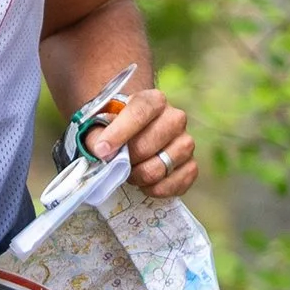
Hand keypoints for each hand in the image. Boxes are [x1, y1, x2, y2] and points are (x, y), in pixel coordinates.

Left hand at [89, 82, 196, 199]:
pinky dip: (157, 189)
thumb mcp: (101, 124)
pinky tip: (145, 185)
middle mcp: (175, 118)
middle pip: (147, 145)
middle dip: (127, 160)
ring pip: (160, 167)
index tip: (102, 150)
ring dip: (140, 176)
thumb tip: (103, 152)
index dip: (119, 133)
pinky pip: (176, 183)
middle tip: (116, 164)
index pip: (139, 113)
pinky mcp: (191, 165)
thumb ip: (97, 135)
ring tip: (131, 173)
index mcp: (154, 101)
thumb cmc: (117, 127)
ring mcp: (186, 142)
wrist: (135, 135)